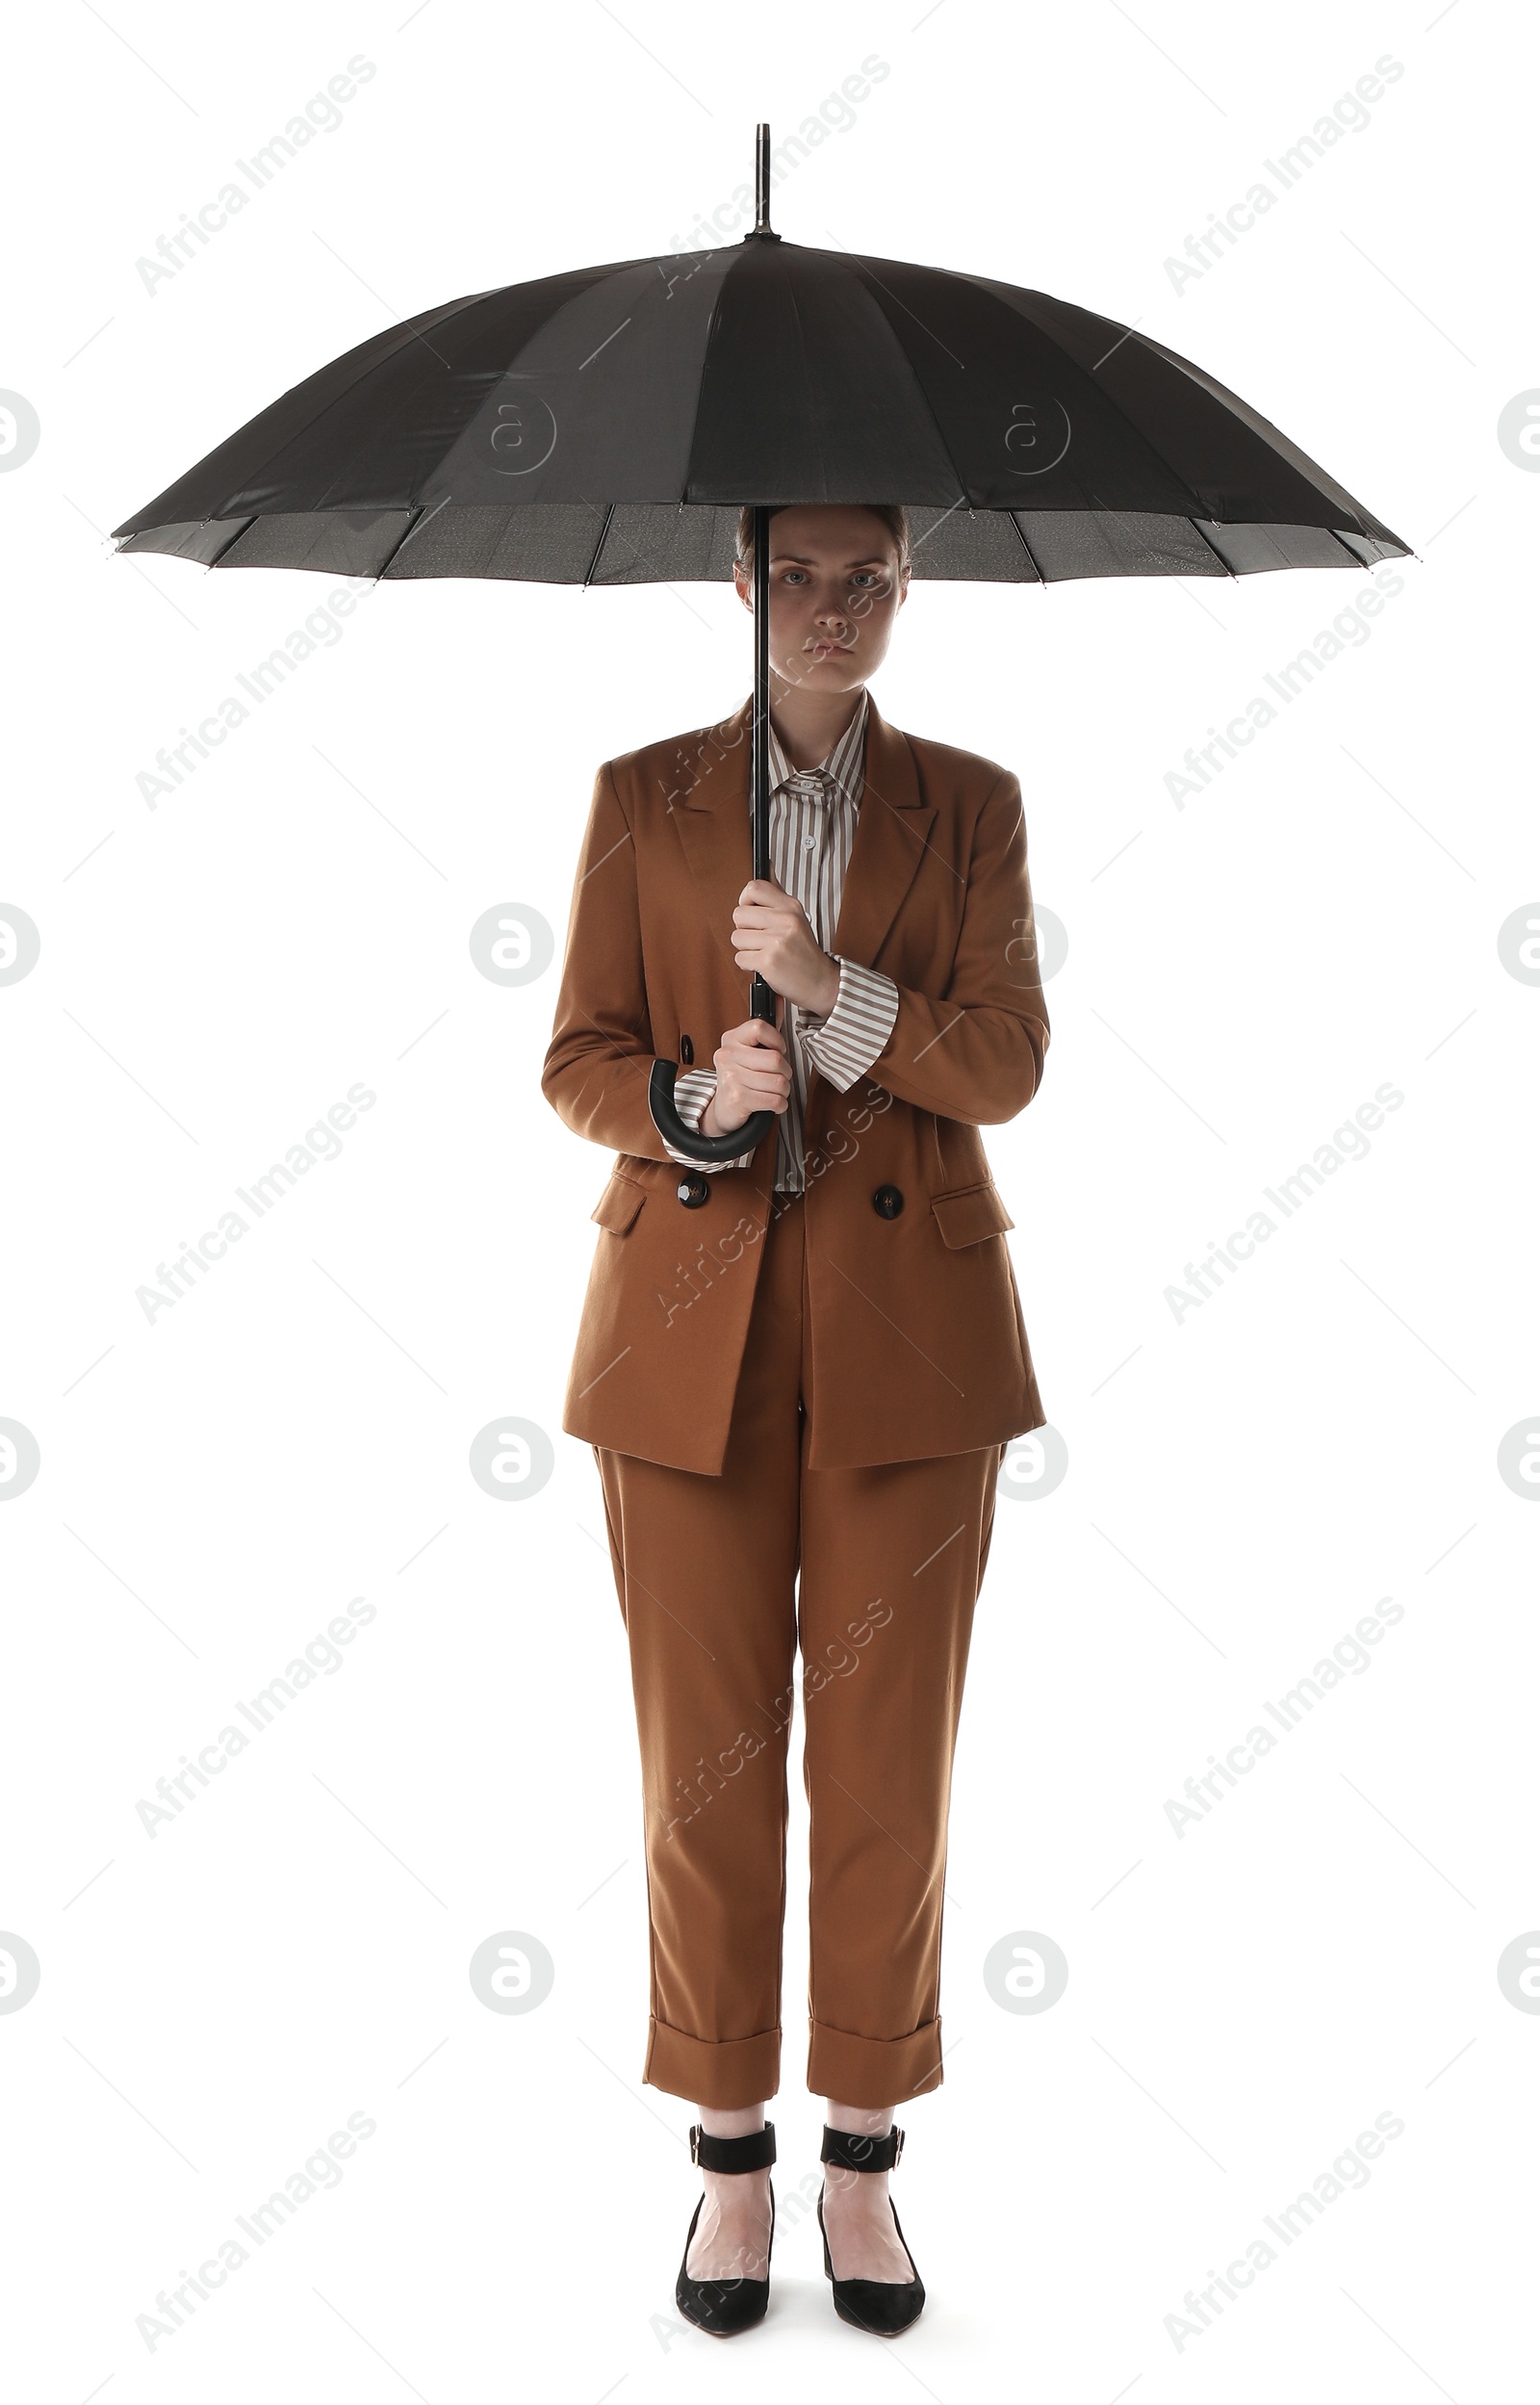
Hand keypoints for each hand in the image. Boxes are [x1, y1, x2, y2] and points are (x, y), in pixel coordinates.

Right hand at [700, 1015, 791, 1136]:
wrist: (724, 1110)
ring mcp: (731, 1077)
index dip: (778, 1042)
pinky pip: (775, 1100)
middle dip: (785, 1072)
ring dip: (783, 1090)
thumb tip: (780, 998)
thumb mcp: (749, 1050)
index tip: (778, 1051)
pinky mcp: (738, 1098)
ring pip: (779, 1082)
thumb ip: (767, 1028)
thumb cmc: (740, 1078)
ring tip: (773, 1090)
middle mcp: (728, 1055)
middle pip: (776, 1059)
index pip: (761, 1027)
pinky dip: (780, 1104)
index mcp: (731, 1039)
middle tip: (777, 1076)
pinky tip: (770, 1102)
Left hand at [730, 877, 840, 1014]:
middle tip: (761, 938)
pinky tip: (765, 965)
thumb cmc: (804, 951)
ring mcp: (777, 941)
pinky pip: (740, 958)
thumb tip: (767, 865)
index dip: (746, 901)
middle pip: (739, 914)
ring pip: (737, 938)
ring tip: (765, 952)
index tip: (752, 912)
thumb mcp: (796, 916)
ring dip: (746, 949)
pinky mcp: (768, 961)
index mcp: (790, 906)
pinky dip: (749, 965)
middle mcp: (785, 920)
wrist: (820, 981)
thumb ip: (777, 894)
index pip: (754, 887)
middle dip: (744, 929)